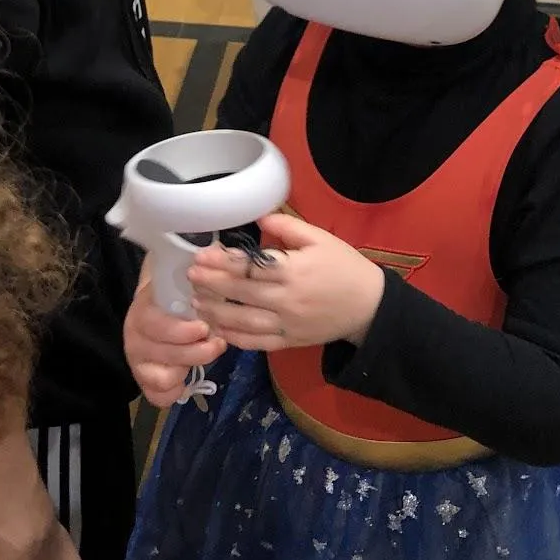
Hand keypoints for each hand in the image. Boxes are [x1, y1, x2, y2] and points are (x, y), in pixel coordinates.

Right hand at [124, 268, 226, 407]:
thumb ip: (201, 268)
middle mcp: (134, 335)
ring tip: (206, 354)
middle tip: (216, 343)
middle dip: (192, 352)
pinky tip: (186, 377)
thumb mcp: (191, 278)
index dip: (178, 330)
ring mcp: (137, 360)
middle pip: (158, 351)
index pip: (151, 322)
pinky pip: (156, 396)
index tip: (203, 328)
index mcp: (143, 308)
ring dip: (186, 368)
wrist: (165, 311)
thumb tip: (216, 251)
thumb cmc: (183, 294)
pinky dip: (173, 390)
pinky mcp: (144, 380)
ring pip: (158, 376)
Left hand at [189, 213, 386, 352]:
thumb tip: (258, 216)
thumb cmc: (344, 267)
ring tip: (195, 302)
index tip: (201, 256)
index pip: (250, 267)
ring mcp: (286, 324)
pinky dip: (234, 338)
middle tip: (190, 275)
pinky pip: (256, 343)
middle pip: (241, 293)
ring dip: (216, 312)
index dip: (222, 262)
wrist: (370, 307)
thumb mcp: (320, 239)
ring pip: (243, 321)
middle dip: (211, 284)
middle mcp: (286, 300)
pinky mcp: (288, 342)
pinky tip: (217, 328)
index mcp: (293, 271)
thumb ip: (288, 227)